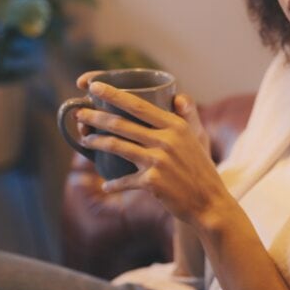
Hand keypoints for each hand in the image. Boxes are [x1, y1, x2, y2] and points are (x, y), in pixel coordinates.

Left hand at [73, 77, 230, 227]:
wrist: (210, 202)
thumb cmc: (200, 169)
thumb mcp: (197, 137)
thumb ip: (184, 116)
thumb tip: (177, 96)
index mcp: (174, 125)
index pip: (138, 104)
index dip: (113, 94)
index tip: (93, 86)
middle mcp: (166, 140)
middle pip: (122, 124)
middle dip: (96, 117)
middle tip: (79, 113)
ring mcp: (158, 161)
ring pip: (117, 147)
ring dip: (97, 143)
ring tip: (85, 140)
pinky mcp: (152, 182)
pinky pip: (124, 180)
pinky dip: (114, 184)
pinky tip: (107, 185)